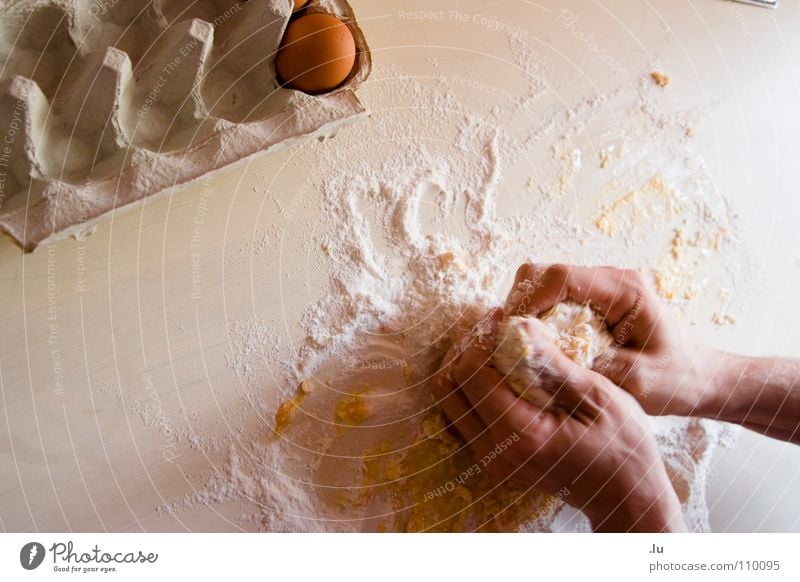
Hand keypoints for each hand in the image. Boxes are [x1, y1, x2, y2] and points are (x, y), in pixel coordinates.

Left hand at [433, 308, 685, 531]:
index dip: (480, 338)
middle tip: (493, 329)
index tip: (502, 317)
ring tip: (493, 347)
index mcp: (520, 433)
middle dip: (465, 350)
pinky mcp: (494, 461)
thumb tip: (520, 325)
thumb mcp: (597, 395)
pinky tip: (496, 373)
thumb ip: (553, 362)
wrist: (626, 494)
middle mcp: (496, 450)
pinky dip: (469, 391)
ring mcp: (492, 460)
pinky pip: (462, 419)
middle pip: (447, 387)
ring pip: (449, 404)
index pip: (469, 373)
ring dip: (463, 369)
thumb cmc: (624, 444)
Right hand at [503, 263, 721, 416]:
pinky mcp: (592, 302)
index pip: (560, 276)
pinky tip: (540, 346)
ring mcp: (599, 288)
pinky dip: (536, 319)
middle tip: (513, 341)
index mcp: (624, 290)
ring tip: (524, 346)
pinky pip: (551, 300)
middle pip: (542, 273)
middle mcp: (609, 280)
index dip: (529, 299)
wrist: (702, 379)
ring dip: (526, 312)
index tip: (514, 332)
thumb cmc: (677, 380)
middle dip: (520, 304)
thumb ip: (589, 364)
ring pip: (541, 283)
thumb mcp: (636, 380)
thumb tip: (539, 355)